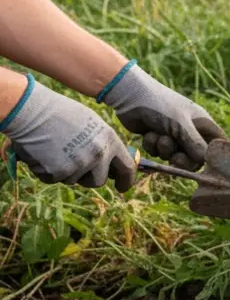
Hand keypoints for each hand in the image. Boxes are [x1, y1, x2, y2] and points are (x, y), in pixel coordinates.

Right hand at [0, 76, 135, 190]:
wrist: (31, 111)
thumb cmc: (60, 113)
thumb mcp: (92, 124)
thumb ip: (103, 143)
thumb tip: (110, 162)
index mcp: (109, 140)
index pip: (127, 167)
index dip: (126, 180)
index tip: (122, 187)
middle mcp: (98, 154)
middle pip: (98, 181)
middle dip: (88, 178)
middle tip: (75, 167)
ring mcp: (79, 164)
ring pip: (73, 180)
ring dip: (65, 172)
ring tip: (55, 150)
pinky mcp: (59, 172)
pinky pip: (54, 179)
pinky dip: (47, 171)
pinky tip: (43, 153)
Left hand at [101, 65, 224, 170]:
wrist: (130, 96)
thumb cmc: (161, 106)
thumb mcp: (181, 125)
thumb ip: (195, 144)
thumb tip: (205, 161)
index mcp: (202, 123)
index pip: (216, 143)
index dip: (214, 155)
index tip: (206, 164)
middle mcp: (190, 130)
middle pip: (194, 156)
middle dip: (183, 159)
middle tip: (175, 159)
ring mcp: (173, 134)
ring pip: (174, 155)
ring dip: (164, 150)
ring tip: (158, 136)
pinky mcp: (156, 137)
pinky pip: (158, 151)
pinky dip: (152, 145)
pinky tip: (148, 133)